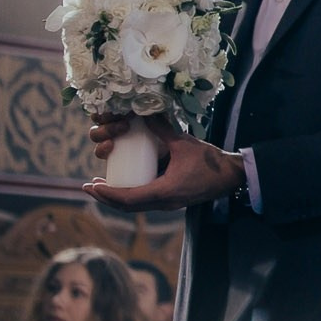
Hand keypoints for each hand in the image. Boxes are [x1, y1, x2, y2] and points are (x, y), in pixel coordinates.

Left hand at [83, 117, 244, 210]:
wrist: (231, 176)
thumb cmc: (210, 161)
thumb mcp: (184, 143)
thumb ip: (163, 130)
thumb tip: (144, 114)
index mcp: (164, 192)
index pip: (128, 198)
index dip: (106, 193)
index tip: (91, 186)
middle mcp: (164, 203)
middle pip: (127, 206)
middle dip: (106, 197)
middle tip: (89, 187)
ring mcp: (168, 204)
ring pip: (135, 206)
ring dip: (117, 198)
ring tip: (102, 186)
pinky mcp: (172, 200)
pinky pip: (145, 202)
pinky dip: (131, 196)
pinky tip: (125, 185)